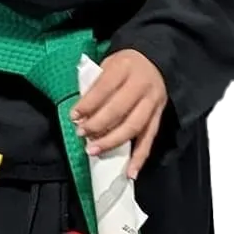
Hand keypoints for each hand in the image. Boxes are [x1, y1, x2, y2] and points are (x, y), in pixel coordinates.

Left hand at [70, 50, 166, 178]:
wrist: (154, 61)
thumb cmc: (123, 66)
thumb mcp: (107, 66)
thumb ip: (95, 86)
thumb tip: (81, 113)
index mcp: (125, 68)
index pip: (104, 88)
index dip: (88, 104)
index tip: (74, 116)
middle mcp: (141, 85)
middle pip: (119, 109)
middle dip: (97, 125)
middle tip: (81, 134)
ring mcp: (153, 102)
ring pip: (134, 126)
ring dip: (112, 141)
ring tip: (94, 150)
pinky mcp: (159, 116)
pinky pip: (149, 139)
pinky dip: (140, 157)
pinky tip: (130, 171)